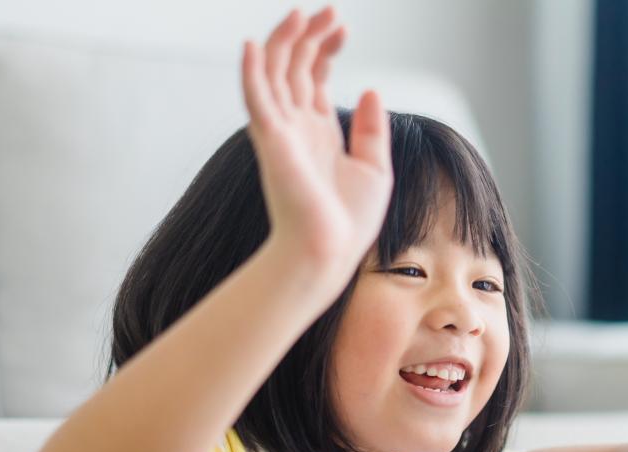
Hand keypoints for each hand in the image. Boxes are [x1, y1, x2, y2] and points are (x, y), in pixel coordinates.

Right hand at [241, 6, 393, 278]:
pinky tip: (255, 44)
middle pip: (295, 68)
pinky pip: (256, 98)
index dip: (325, 49)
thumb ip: (372, 129)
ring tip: (303, 13)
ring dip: (286, 41)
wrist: (330, 251)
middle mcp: (296, 127)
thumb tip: (372, 88)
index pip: (315, 78)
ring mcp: (281, 131)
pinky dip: (252, 71)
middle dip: (310, 37)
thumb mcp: (374, 168)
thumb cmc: (349, 221)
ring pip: (275, 74)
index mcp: (319, 132)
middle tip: (329, 10)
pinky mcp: (271, 140)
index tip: (343, 27)